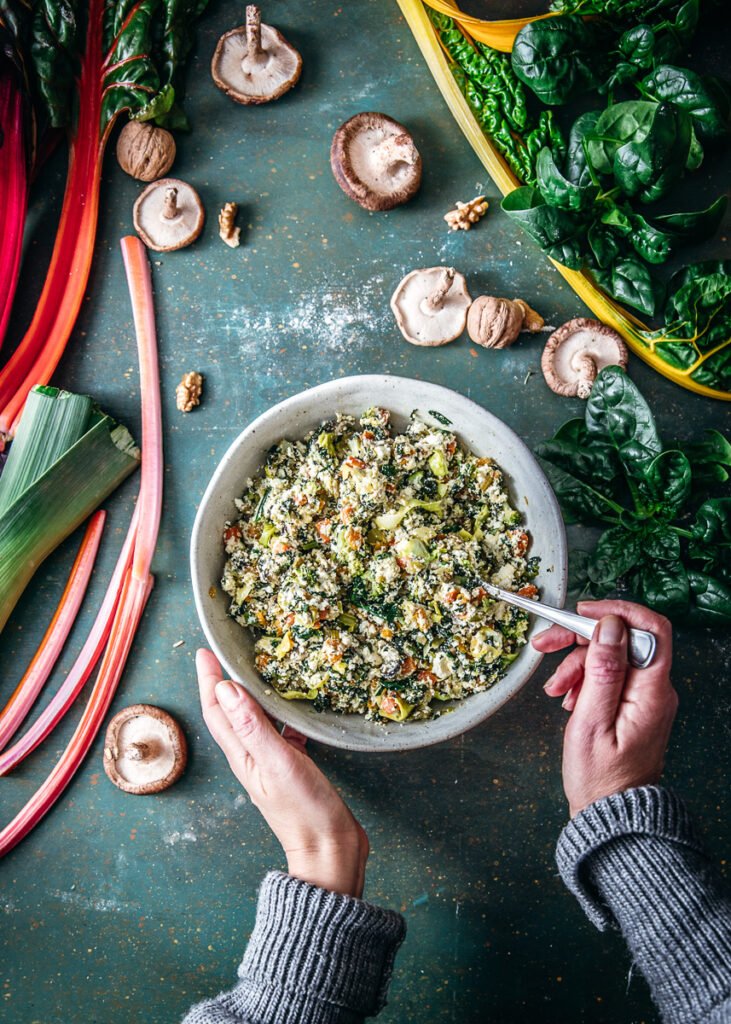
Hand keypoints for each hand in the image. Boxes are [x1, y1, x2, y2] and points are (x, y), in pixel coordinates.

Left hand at [196, 649, 368, 896]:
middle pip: (231, 714)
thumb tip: (226, 689)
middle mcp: (252, 757)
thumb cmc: (304, 811)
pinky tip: (298, 707)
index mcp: (243, 755)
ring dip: (253, 695)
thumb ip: (253, 726)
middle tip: (226, 653)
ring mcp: (272, 764)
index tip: (205, 652)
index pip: (217, 711)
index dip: (209, 680)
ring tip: (260, 671)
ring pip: (256, 721)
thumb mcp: (278, 763)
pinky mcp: (293, 768)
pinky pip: (282, 733)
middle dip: (225, 682)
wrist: (330, 853)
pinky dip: (284, 715)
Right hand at [532, 600, 677, 817]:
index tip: (582, 612)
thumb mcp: (591, 722)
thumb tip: (610, 627)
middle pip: (622, 639)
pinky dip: (583, 679)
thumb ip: (603, 672)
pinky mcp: (632, 703)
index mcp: (651, 692)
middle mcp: (654, 689)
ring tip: (555, 690)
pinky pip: (608, 675)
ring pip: (610, 656)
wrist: (610, 814)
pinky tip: (568, 697)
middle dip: (580, 638)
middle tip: (545, 644)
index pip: (650, 628)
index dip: (616, 611)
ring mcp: (644, 696)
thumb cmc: (600, 778)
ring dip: (576, 663)